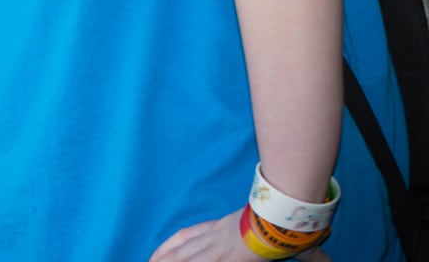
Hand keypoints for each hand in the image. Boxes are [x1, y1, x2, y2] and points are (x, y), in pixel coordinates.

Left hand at [149, 209, 329, 261]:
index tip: (160, 252)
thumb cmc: (293, 224)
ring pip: (183, 257)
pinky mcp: (225, 257)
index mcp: (228, 228)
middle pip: (182, 247)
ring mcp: (219, 246)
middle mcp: (217, 235)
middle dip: (163, 257)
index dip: (173, 246)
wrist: (288, 214)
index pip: (191, 236)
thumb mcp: (299, 243)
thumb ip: (311, 256)